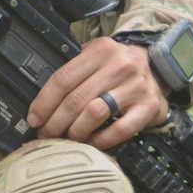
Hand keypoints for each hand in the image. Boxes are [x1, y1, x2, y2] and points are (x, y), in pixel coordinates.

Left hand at [26, 36, 169, 149]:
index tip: (34, 118)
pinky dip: (101, 140)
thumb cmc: (118, 64)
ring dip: (76, 131)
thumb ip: (74, 68)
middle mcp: (118, 66)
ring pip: (95, 114)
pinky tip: (91, 142)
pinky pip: (119, 130)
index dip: (44, 102)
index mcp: (100, 50)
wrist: (157, 66)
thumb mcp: (96, 55)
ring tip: (67, 138)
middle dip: (55, 122)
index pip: (63, 78)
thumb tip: (41, 98)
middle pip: (76, 99)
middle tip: (46, 134)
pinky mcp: (148, 107)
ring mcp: (135, 87)